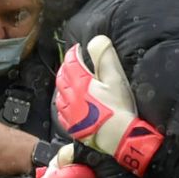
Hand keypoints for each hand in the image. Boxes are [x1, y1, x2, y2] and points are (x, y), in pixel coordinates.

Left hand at [55, 35, 162, 177]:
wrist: (118, 137)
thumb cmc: (118, 109)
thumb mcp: (115, 77)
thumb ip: (104, 56)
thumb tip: (96, 40)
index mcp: (80, 82)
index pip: (71, 61)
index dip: (74, 52)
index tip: (78, 49)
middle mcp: (71, 96)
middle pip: (62, 77)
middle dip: (67, 67)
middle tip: (74, 62)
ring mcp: (70, 113)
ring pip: (60, 94)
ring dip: (64, 84)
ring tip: (72, 81)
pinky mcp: (73, 126)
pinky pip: (62, 112)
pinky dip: (64, 103)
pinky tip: (71, 104)